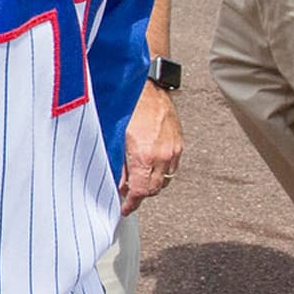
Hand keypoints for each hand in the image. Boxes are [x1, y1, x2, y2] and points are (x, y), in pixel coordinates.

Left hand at [119, 82, 183, 215]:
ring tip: (135, 180)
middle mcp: (164, 155)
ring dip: (150, 183)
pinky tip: (147, 166)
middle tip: (126, 195)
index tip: (125, 209)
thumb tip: (116, 182)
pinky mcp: (179, 143)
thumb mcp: (114, 135)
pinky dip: (159, 172)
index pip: (141, 190)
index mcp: (145, 154)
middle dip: (140, 195)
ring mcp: (174, 149)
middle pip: (154, 189)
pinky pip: (171, 167)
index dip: (131, 203)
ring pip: (164, 179)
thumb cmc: (127, 105)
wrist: (148, 85)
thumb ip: (115, 161)